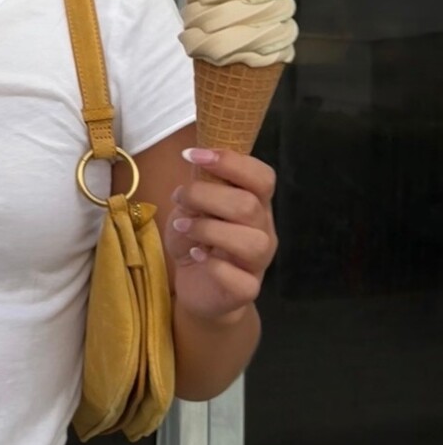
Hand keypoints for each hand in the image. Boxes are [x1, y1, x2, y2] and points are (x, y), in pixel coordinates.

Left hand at [165, 148, 276, 325]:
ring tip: (183, 227)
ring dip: (208, 228)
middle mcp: (263, 229)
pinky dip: (211, 264)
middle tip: (180, 198)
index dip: (230, 161)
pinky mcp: (246, 289)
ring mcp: (259, 262)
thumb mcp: (191, 208)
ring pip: (251, 240)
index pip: (262, 177)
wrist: (197, 287)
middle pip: (249, 205)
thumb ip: (198, 187)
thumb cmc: (197, 241)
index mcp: (255, 203)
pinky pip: (237, 276)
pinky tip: (196, 256)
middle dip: (205, 195)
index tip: (192, 155)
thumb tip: (196, 165)